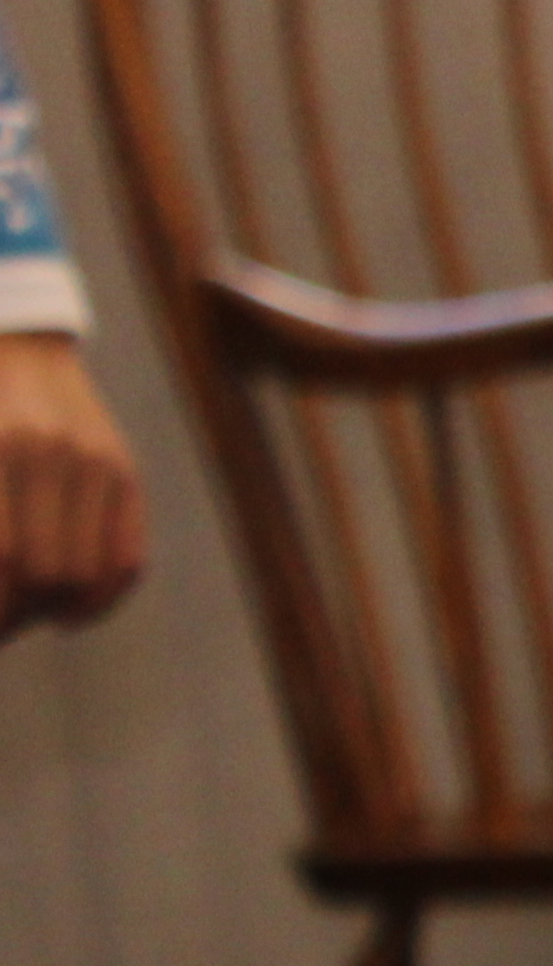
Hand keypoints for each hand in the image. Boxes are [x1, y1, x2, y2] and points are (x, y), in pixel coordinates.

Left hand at [0, 335, 145, 635]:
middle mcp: (51, 457)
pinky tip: (68, 610)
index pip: (5, 560)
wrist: (13, 343)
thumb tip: (2, 591)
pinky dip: (99, 598)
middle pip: (46, 573)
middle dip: (17, 611)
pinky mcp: (124, 472)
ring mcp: (97, 464)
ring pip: (86, 574)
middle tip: (2, 622)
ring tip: (27, 613)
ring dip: (53, 609)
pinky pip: (127, 559)